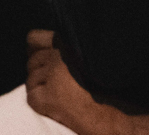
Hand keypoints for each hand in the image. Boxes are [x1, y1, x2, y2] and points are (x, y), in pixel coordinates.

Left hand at [25, 30, 148, 134]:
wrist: (117, 110)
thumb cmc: (110, 84)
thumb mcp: (92, 56)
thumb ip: (74, 49)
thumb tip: (54, 48)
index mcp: (67, 41)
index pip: (34, 39)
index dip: (36, 51)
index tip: (42, 59)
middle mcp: (57, 54)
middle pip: (32, 62)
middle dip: (40, 72)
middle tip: (54, 84)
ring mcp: (52, 74)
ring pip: (31, 79)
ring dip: (40, 87)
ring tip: (59, 95)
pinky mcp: (49, 95)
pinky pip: (32, 96)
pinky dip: (40, 103)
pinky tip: (55, 106)